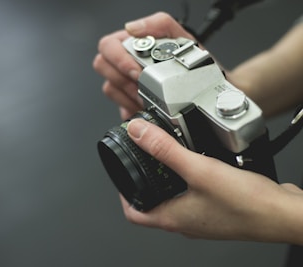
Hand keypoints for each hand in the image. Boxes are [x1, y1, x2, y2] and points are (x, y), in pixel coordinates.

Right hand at [93, 12, 194, 119]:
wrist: (206, 92)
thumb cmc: (195, 65)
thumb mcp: (183, 39)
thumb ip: (160, 25)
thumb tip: (133, 28)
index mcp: (133, 43)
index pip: (108, 46)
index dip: (119, 59)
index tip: (137, 72)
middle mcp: (125, 62)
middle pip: (102, 66)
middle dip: (123, 79)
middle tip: (142, 87)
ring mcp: (124, 83)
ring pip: (110, 88)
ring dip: (129, 96)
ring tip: (148, 98)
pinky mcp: (128, 103)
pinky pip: (120, 108)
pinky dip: (134, 110)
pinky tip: (147, 108)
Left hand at [123, 118, 302, 243]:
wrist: (284, 215)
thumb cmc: (248, 205)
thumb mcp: (198, 170)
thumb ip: (164, 150)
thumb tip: (137, 133)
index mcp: (173, 218)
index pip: (134, 214)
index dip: (122, 194)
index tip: (120, 175)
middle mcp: (185, 221)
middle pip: (153, 203)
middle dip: (144, 181)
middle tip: (143, 160)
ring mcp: (202, 216)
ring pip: (174, 197)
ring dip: (167, 178)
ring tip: (167, 157)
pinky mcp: (217, 209)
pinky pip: (194, 193)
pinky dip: (189, 178)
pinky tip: (198, 163)